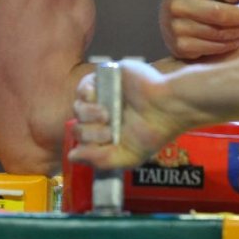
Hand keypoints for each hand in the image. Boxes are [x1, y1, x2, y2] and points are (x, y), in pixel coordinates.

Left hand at [68, 60, 188, 169]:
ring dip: (88, 114)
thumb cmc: (153, 133)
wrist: (167, 107)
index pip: (84, 141)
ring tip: (106, 115)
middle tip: (109, 132)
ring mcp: (105, 96)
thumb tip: (71, 156)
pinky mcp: (107, 78)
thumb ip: (98, 160)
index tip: (104, 145)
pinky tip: (98, 98)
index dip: (87, 145)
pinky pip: (83, 86)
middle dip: (89, 133)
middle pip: (78, 125)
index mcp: (110, 133)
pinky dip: (86, 94)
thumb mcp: (126, 157)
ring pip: (78, 107)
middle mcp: (106, 115)